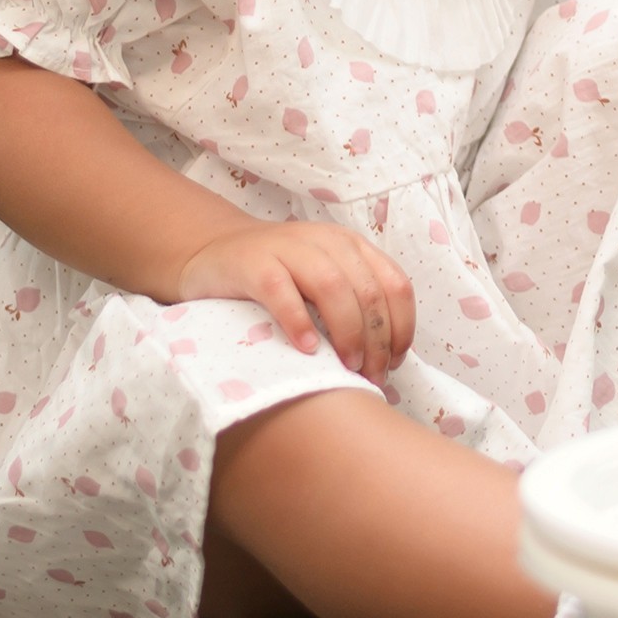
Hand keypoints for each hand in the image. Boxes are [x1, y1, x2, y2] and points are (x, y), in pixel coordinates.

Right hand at [175, 219, 415, 381]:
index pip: (395, 284)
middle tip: (370, 375)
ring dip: (347, 332)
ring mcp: (289, 249)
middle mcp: (327, 242)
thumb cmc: (279, 279)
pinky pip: (281, 291)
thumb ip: (355, 303)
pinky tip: (306, 350)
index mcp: (352, 247)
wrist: (215, 253)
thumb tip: (388, 357)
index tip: (395, 364)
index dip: (402, 327)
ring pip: (333, 286)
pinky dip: (298, 321)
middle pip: (368, 291)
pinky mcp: (253, 264)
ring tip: (347, 367)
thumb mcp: (324, 282)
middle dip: (377, 340)